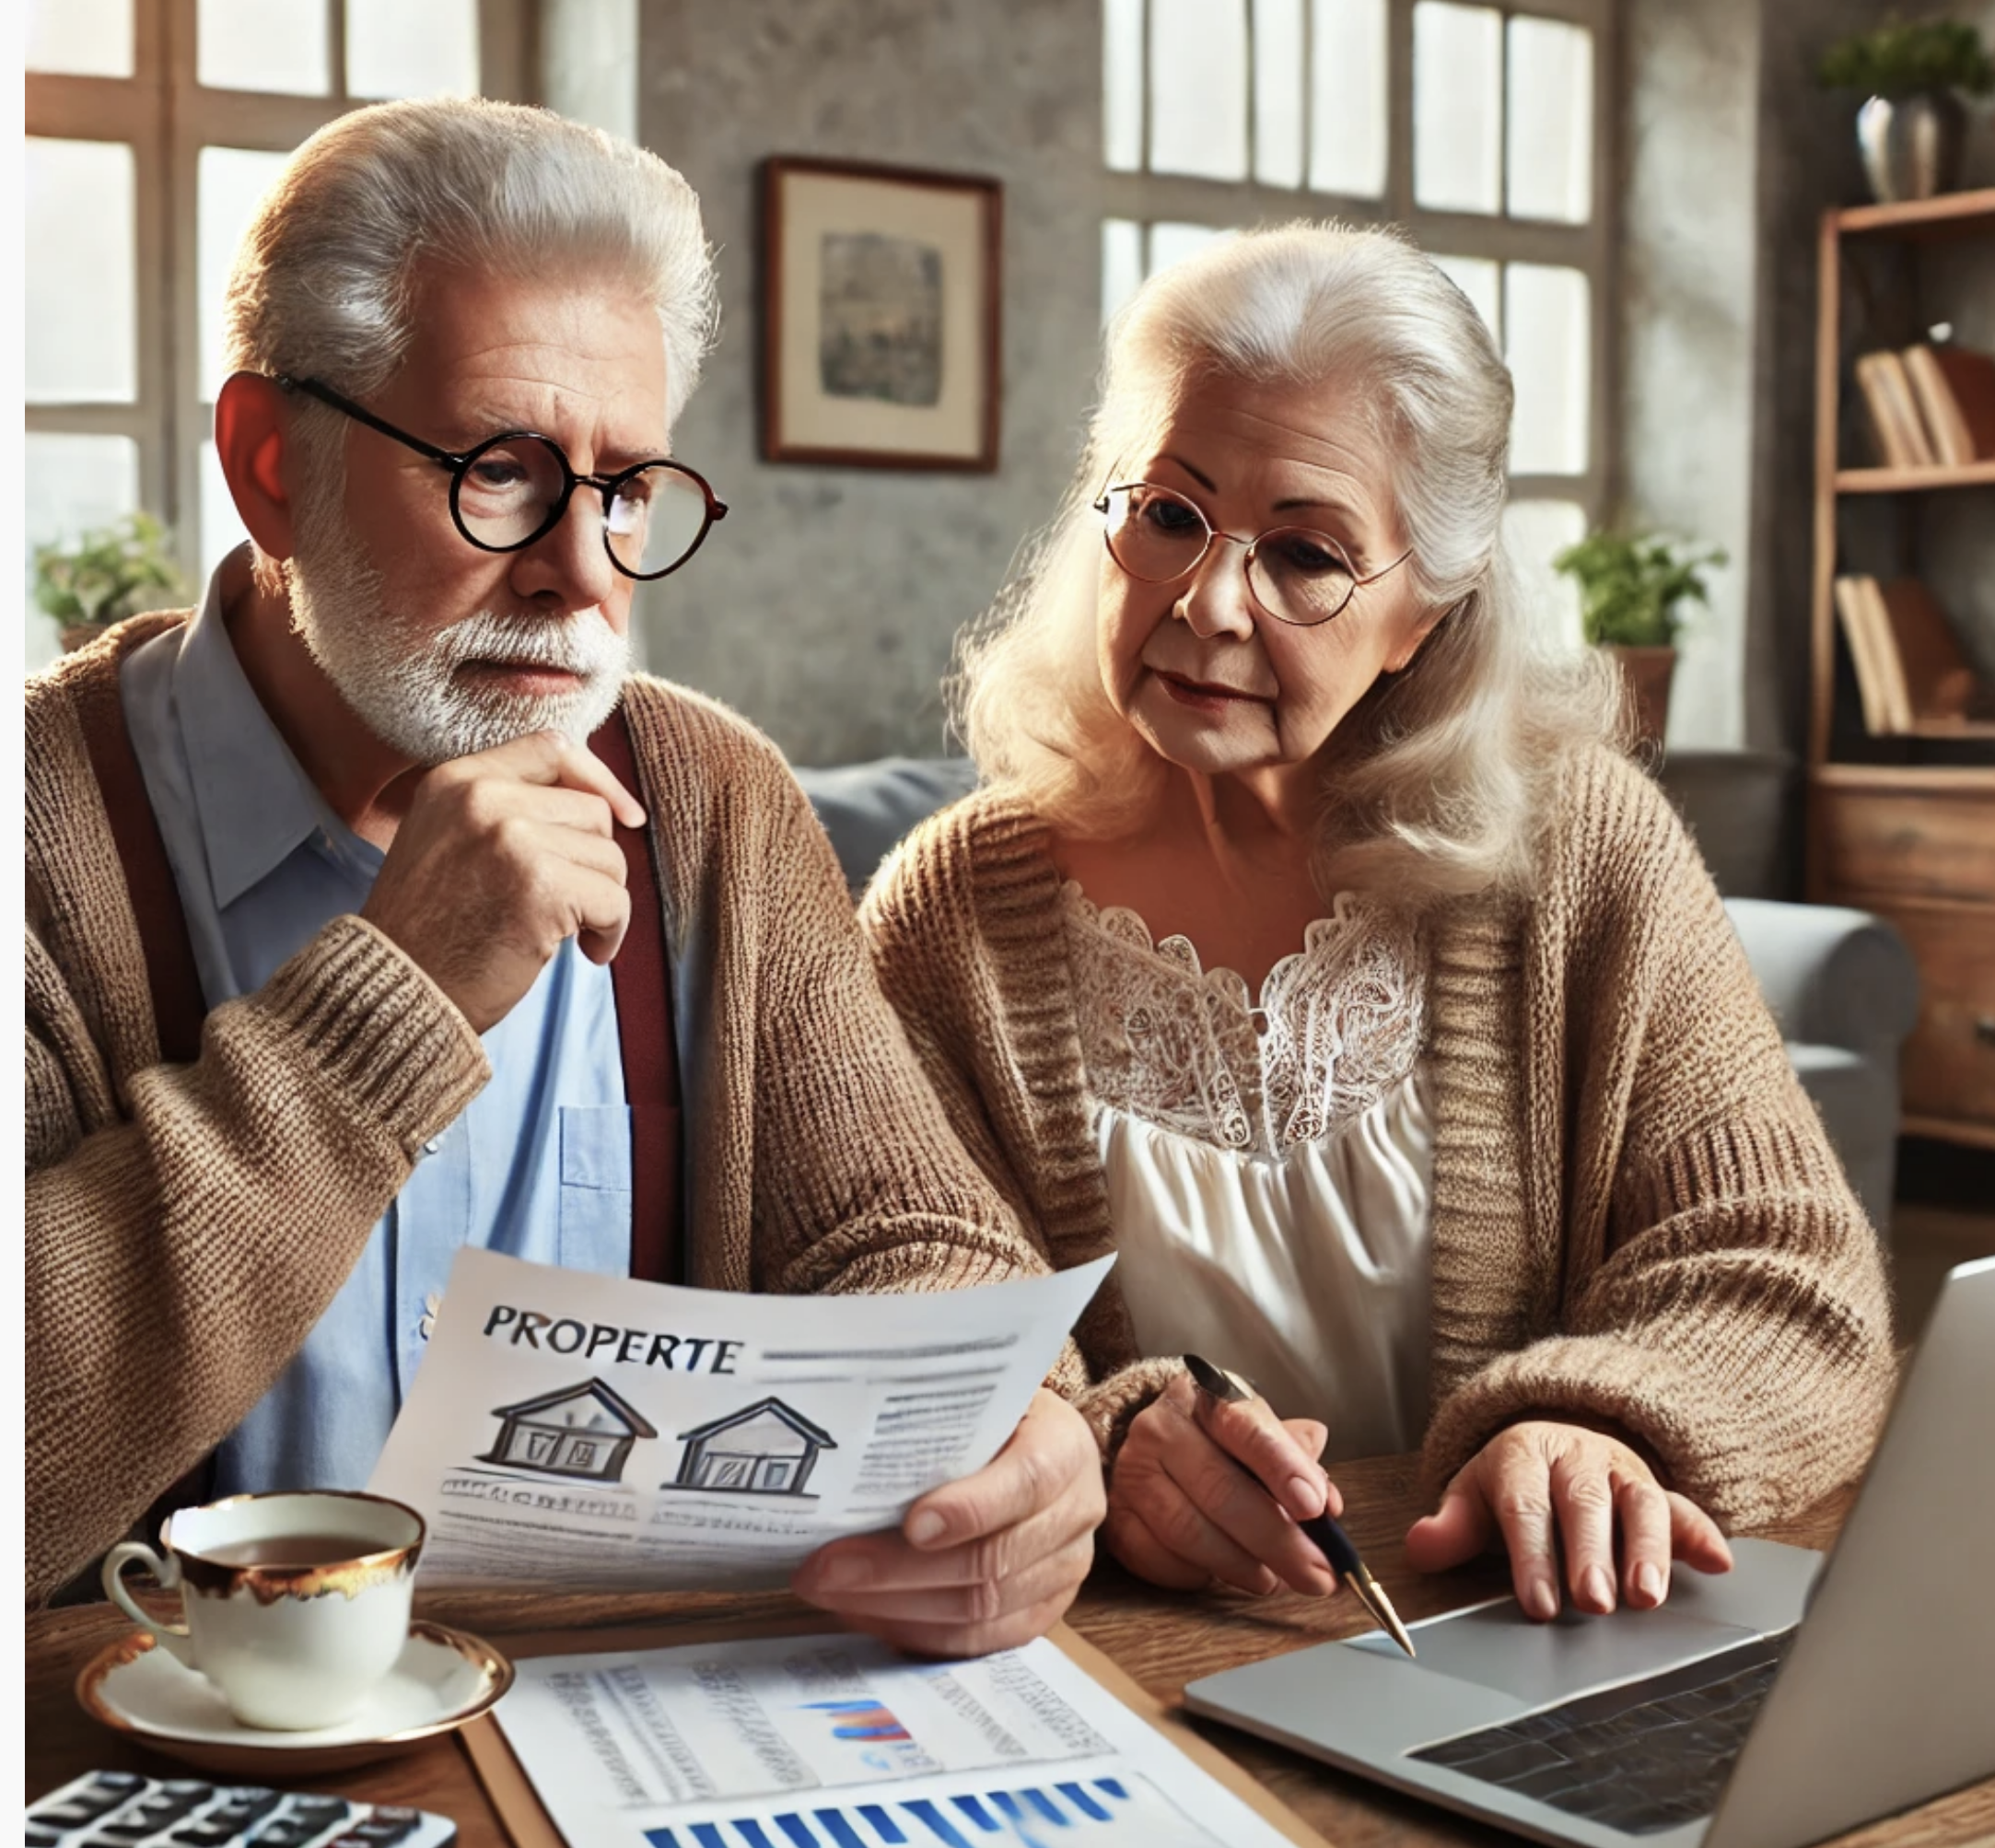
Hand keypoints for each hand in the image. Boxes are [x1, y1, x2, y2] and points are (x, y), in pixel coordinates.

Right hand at [362, 730, 645, 1033]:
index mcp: (457, 780)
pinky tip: (587, 952)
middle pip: (590, 810)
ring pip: (609, 856)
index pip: (552, 748)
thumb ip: (507, 809)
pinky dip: (612, 932)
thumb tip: (607, 803)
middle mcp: (482, 798)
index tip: (627, 816)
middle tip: (573, 903)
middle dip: (595, 862)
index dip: (600, 781)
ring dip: (603, 901)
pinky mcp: (539, 887)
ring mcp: (510, 839)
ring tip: (571, 931)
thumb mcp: (449, 840)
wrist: (398, 992)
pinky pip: (614, 900)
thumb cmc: (432, 930)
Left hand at [791, 1388, 1103, 1656]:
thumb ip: (938, 1409)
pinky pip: (977, 1642)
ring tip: (829, 1590)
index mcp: (1066, 1446)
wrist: (1032, 1444)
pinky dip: (916, 1631)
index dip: (971, 1508)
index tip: (910, 1523)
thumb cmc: (992, 1413)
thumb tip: (855, 1434)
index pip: (1029, 1481)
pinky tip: (864, 1612)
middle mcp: (1077, 1513)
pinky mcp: (1041, 1613)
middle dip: (899, 1569)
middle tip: (827, 1567)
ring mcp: (1063, 1571)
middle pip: (993, 1560)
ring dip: (894, 1607)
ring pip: (980, 1611)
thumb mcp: (979, 1394)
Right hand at [1102, 1373, 1342, 1596]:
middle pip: (1221, 1489)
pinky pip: (1157, 1557)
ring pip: (1189, 1530)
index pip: (1245, 1428)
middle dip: (1277, 1540)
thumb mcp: (1264, 1436)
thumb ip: (1298, 1464)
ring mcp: (1133, 1471)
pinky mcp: (1117, 1515)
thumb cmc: (1224, 1446)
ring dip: (1240, 1565)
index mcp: (1207, 1398)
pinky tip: (1222, 1574)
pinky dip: (1197, 1575)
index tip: (1315, 1507)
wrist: (1159, 1447)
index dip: (1282, 1467)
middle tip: (1317, 1574)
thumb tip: (1328, 1502)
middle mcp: (1161, 1427)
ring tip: (1273, 1581)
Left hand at [1404, 1419, 1733, 1618]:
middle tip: (1594, 1602)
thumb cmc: (1513, 1481)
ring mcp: (1621, 1469)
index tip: (1538, 1603)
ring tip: (1647, 1597)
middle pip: (1584, 1502)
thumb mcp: (1473, 1495)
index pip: (1525, 1505)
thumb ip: (1450, 1526)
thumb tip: (1420, 1546)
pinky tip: (1717, 1562)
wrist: (1556, 1436)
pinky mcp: (1659, 1488)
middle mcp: (1576, 1456)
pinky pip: (1683, 1506)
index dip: (1532, 1556)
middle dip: (1590, 1553)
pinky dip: (1702, 1532)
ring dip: (1648, 1549)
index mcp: (1524, 1454)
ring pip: (1639, 1501)